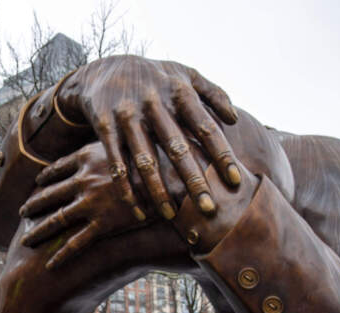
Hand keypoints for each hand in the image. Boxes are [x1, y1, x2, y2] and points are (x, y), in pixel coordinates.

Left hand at [19, 143, 146, 269]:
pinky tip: (50, 265)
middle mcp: (84, 179)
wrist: (172, 177)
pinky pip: (76, 243)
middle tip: (22, 212)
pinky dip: (61, 256)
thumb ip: (114, 144)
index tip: (38, 182)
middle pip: (50, 194)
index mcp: (88, 157)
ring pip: (56, 220)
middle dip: (34, 204)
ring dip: (38, 231)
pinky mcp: (103, 225)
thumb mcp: (130, 140)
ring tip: (26, 240)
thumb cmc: (156, 156)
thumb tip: (113, 141)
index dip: (46, 176)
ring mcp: (91, 203)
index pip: (58, 168)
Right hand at [56, 56, 240, 221]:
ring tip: (171, 216)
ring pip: (144, 160)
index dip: (221, 154)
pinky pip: (117, 164)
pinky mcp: (106, 127)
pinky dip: (127, 190)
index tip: (234, 180)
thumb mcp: (184, 74)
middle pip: (176, 147)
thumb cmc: (156, 78)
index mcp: (178, 92)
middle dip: (193, 180)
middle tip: (208, 209)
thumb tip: (234, 120)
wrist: (104, 69)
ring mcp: (128, 116)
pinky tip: (139, 212)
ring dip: (158, 190)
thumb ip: (213, 93)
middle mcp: (154, 104)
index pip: (205, 127)